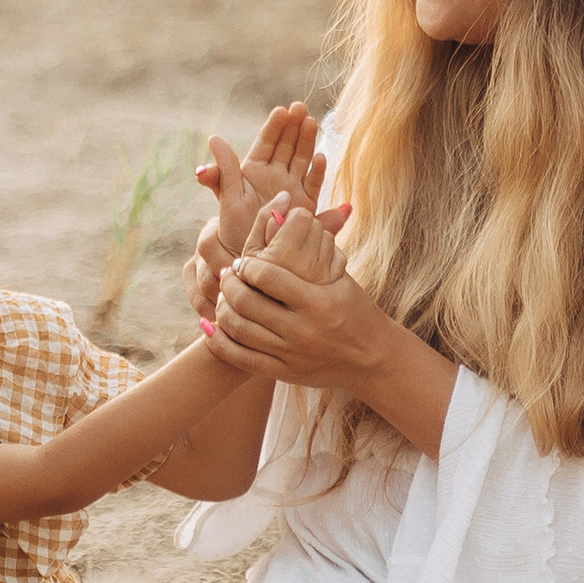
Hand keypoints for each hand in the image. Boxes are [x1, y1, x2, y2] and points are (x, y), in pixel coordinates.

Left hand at [192, 102, 318, 312]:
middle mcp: (274, 177)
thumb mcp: (227, 198)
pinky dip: (317, 172)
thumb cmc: (234, 230)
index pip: (266, 143)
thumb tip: (213, 138)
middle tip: (302, 108)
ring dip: (307, 141)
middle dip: (294, 127)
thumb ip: (223, 170)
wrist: (254, 258)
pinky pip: (313, 184)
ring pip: (301, 159)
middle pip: (286, 146)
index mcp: (254, 172)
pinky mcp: (305, 204)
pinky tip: (320, 159)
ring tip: (313, 122)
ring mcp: (291, 188)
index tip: (282, 110)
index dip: (274, 126)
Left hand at [204, 197, 376, 391]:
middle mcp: (303, 331)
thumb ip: (311, 248)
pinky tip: (211, 326)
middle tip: (227, 275)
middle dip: (230, 285)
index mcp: (319, 303)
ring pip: (240, 330)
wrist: (373, 359)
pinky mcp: (283, 373)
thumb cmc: (356, 309)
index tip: (243, 261)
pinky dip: (220, 342)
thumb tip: (278, 209)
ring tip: (223, 295)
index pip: (269, 278)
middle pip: (248, 303)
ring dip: (223, 308)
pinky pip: (241, 359)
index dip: (248, 266)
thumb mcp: (340, 277)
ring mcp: (292, 355)